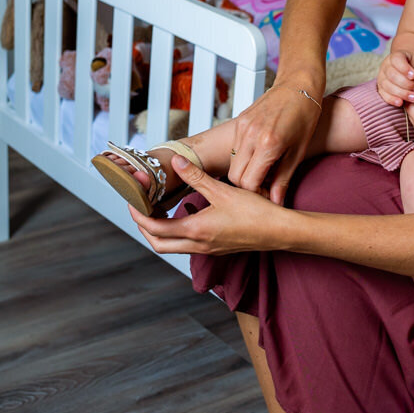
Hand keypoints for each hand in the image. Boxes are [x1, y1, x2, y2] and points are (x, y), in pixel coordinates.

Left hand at [129, 156, 285, 254]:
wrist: (280, 232)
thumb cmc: (256, 212)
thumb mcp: (224, 190)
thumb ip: (197, 177)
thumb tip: (176, 162)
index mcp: (196, 230)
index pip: (155, 228)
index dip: (139, 215)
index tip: (133, 200)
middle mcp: (198, 244)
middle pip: (158, 244)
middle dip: (144, 228)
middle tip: (141, 208)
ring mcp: (207, 249)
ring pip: (172, 246)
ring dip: (161, 231)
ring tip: (159, 210)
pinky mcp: (216, 249)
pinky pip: (187, 245)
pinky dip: (177, 232)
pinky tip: (185, 215)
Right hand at [228, 84, 321, 203]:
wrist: (298, 86)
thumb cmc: (304, 116)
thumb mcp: (298, 152)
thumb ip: (283, 179)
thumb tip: (275, 201)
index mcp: (268, 144)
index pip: (248, 183)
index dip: (257, 194)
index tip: (268, 193)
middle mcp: (250, 135)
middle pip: (234, 176)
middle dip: (247, 186)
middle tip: (265, 184)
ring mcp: (242, 127)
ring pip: (232, 163)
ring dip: (244, 171)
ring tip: (264, 169)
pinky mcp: (239, 121)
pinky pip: (234, 148)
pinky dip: (243, 157)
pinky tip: (259, 155)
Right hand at [377, 50, 413, 106]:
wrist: (410, 72)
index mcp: (395, 57)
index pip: (396, 60)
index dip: (404, 68)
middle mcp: (385, 66)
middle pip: (392, 75)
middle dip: (406, 84)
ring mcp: (381, 78)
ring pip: (388, 86)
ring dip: (401, 93)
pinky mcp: (381, 89)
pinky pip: (384, 95)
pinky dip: (392, 99)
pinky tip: (400, 103)